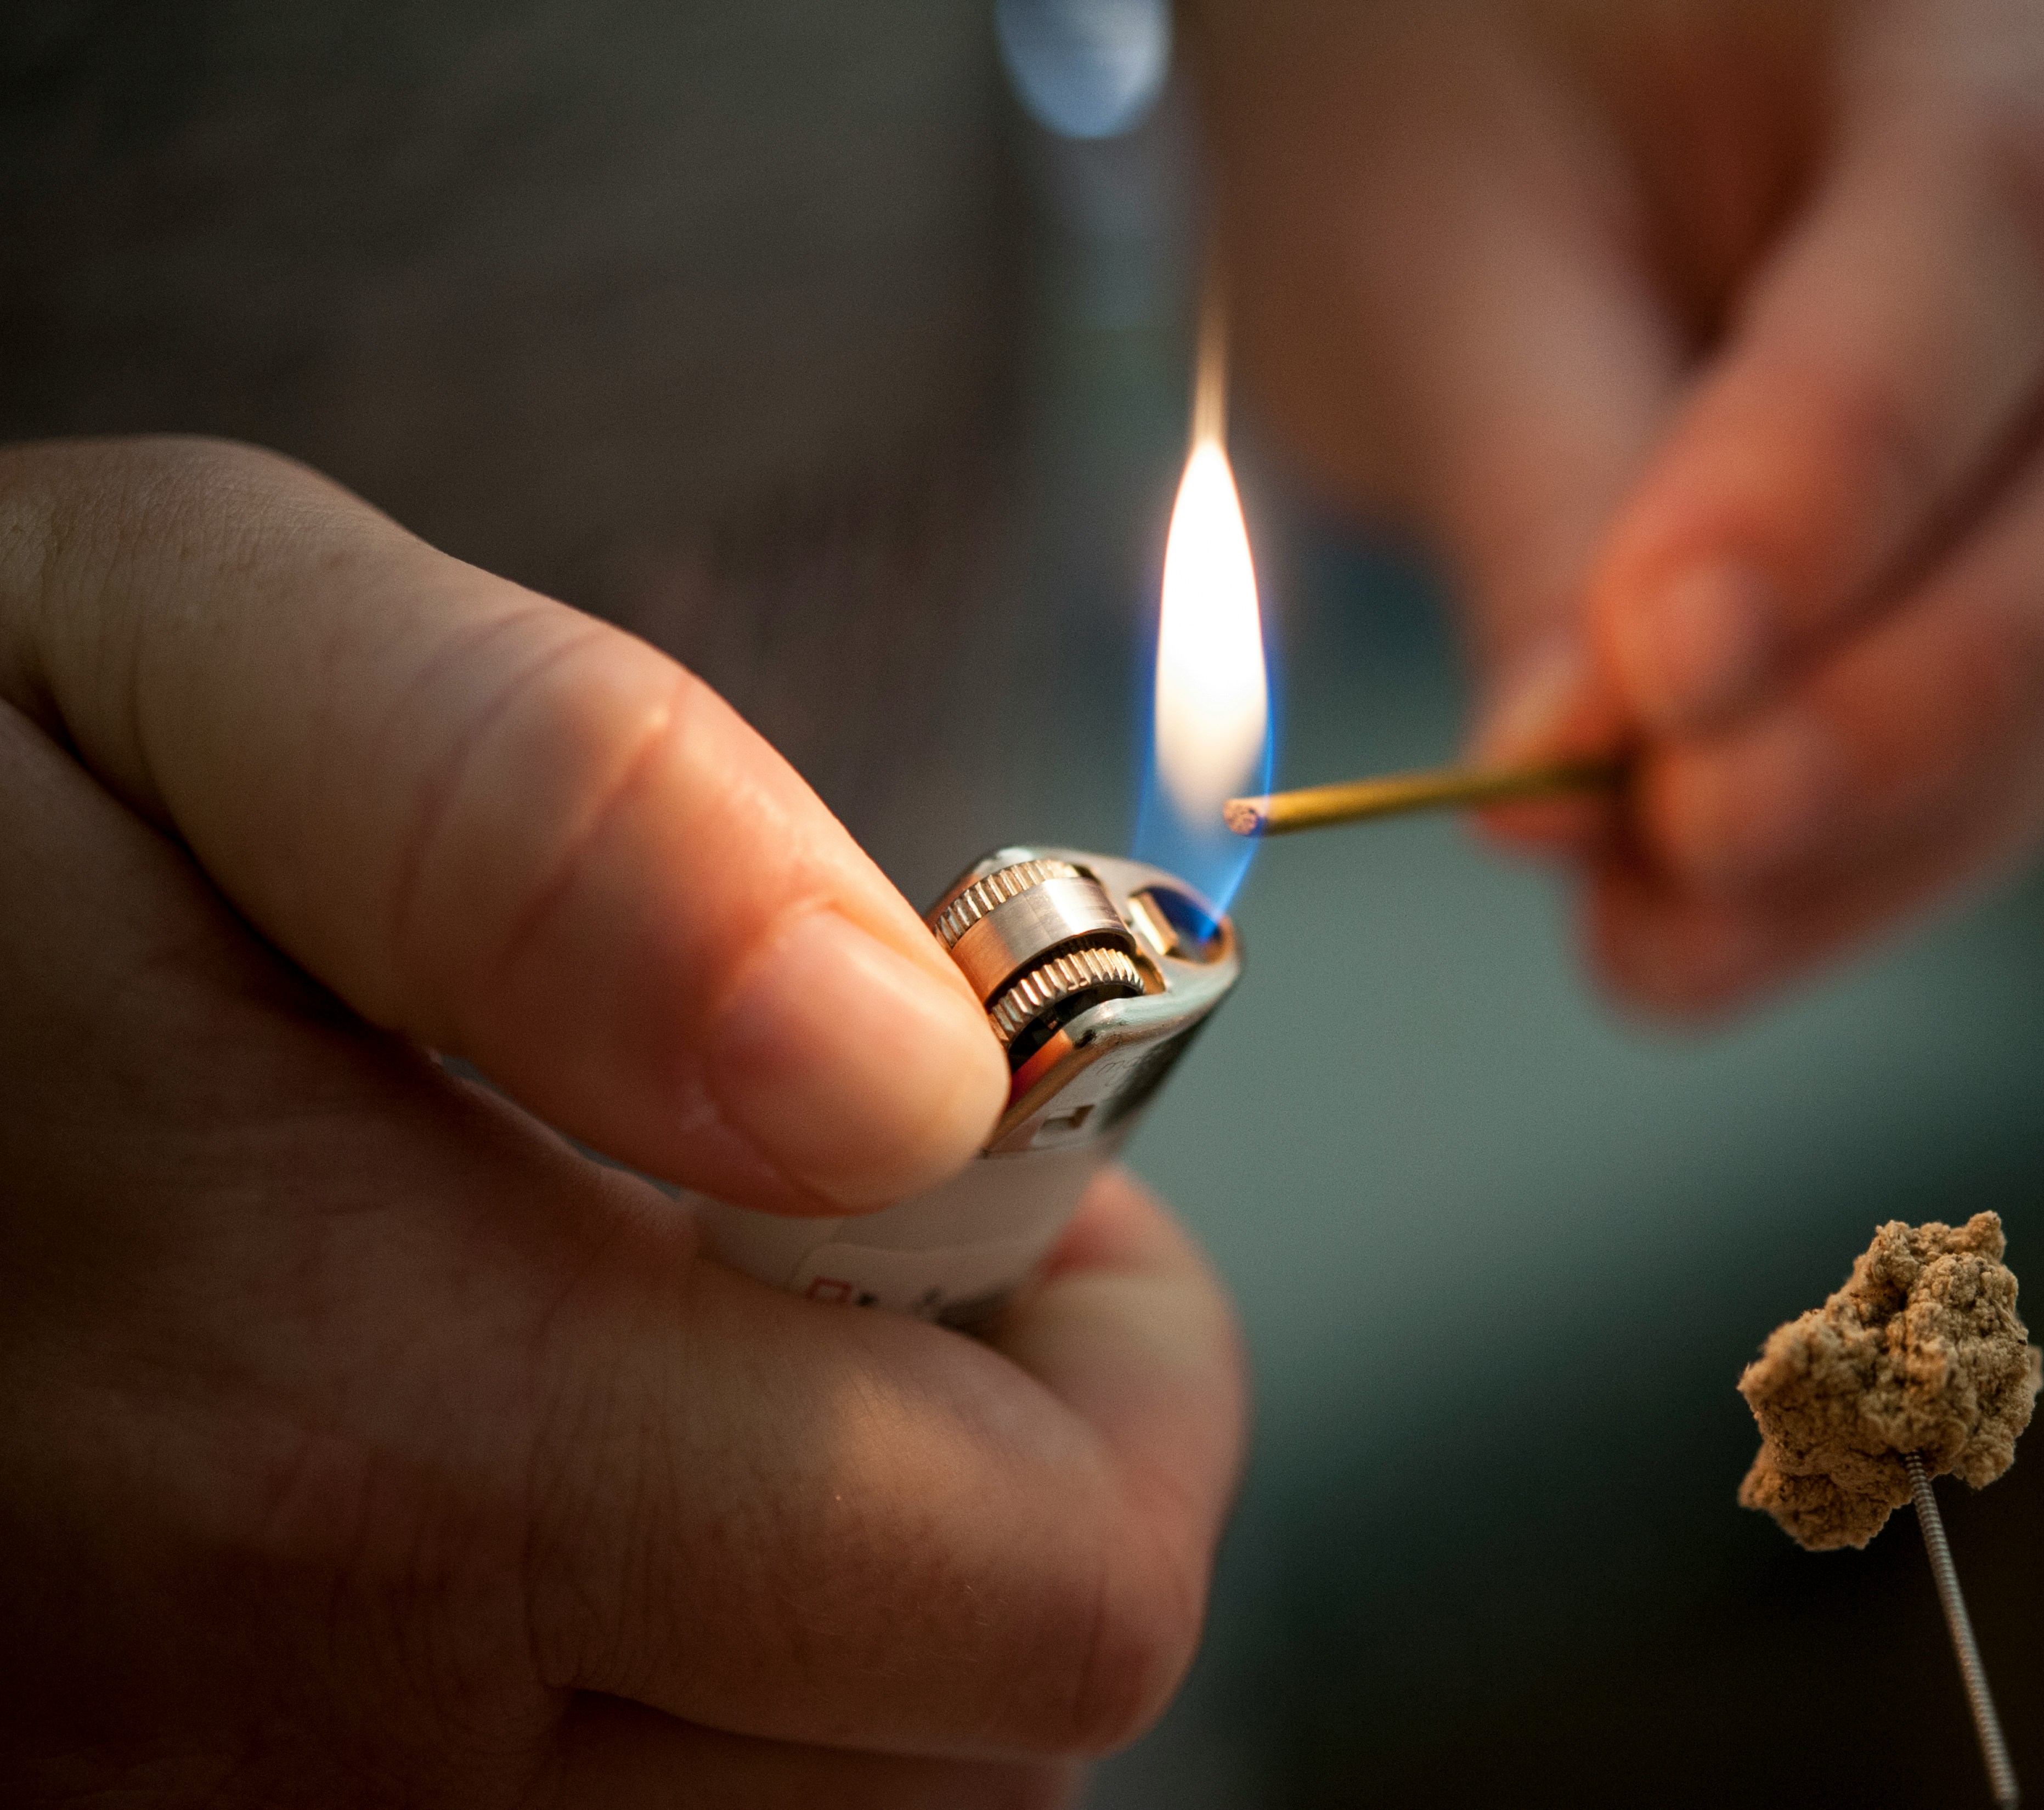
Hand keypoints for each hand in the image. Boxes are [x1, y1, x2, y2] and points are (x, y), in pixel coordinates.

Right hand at [0, 440, 1246, 1804]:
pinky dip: (648, 1708)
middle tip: (844, 1275)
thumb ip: (565, 821)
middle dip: (995, 1492)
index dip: (1123, 1366)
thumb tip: (904, 1065)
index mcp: (370, 1433)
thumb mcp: (182, 650)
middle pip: (959, 1762)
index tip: (1012, 1190)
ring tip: (662, 1376)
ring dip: (828, 1617)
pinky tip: (513, 1521)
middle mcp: (298, 1754)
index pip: (1055, 1591)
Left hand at [1203, 0, 2043, 1011]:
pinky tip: (1740, 911)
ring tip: (1675, 934)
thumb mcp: (1438, 247)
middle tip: (1692, 847)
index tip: (1670, 677)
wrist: (1494, 51)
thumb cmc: (1445, 63)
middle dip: (1927, 690)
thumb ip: (1539, 495)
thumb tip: (1577, 782)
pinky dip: (1912, 816)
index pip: (2008, 205)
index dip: (1852, 469)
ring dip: (1922, 807)